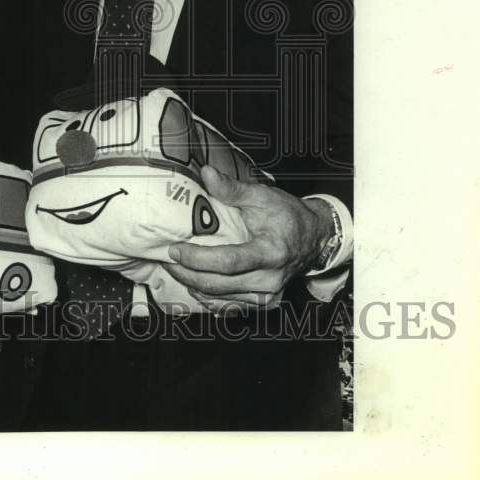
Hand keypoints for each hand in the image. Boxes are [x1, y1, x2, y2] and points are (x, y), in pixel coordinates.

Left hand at [165, 165, 333, 313]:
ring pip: (220, 299)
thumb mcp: (263, 196)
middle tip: (165, 260)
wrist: (314, 238)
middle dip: (187, 274)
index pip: (229, 261)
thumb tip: (206, 173)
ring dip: (193, 285)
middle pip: (219, 284)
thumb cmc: (287, 215)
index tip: (174, 249)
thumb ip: (232, 189)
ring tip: (173, 269)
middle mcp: (269, 280)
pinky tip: (193, 283)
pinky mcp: (263, 303)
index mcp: (271, 252)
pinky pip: (228, 306)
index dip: (198, 259)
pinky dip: (207, 297)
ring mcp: (267, 296)